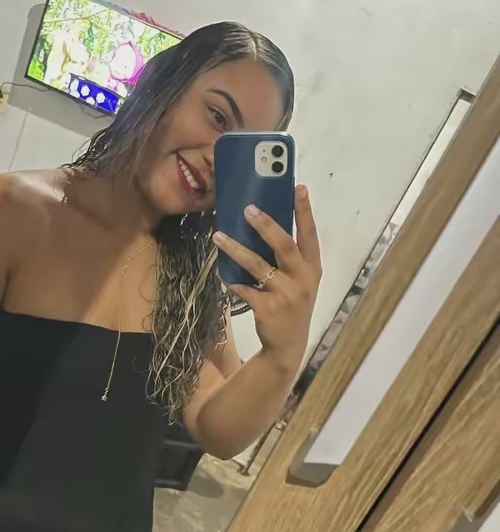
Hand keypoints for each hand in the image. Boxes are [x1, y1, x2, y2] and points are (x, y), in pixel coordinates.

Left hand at [213, 185, 321, 369]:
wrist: (288, 344)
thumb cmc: (292, 304)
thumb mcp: (301, 281)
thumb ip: (291, 259)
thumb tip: (265, 225)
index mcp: (312, 267)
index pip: (310, 234)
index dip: (305, 211)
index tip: (298, 188)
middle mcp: (302, 278)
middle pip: (284, 245)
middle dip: (266, 225)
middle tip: (248, 209)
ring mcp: (285, 294)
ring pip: (257, 265)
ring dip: (236, 249)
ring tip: (218, 236)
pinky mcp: (267, 307)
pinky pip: (244, 289)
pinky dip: (231, 281)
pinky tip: (222, 274)